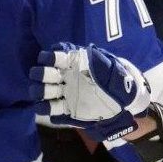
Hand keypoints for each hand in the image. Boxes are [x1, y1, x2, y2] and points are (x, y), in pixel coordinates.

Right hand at [29, 42, 152, 141]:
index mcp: (74, 65)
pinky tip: (50, 108)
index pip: (56, 57)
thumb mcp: (112, 68)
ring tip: (44, 94)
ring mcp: (65, 95)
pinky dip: (47, 109)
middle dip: (41, 74)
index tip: (46, 59)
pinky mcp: (68, 111)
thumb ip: (101, 61)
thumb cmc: (116, 81)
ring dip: (39, 92)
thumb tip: (89, 50)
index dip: (49, 57)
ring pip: (43, 92)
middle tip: (45, 77)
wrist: (122, 103)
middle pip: (44, 75)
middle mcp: (66, 79)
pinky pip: (52, 111)